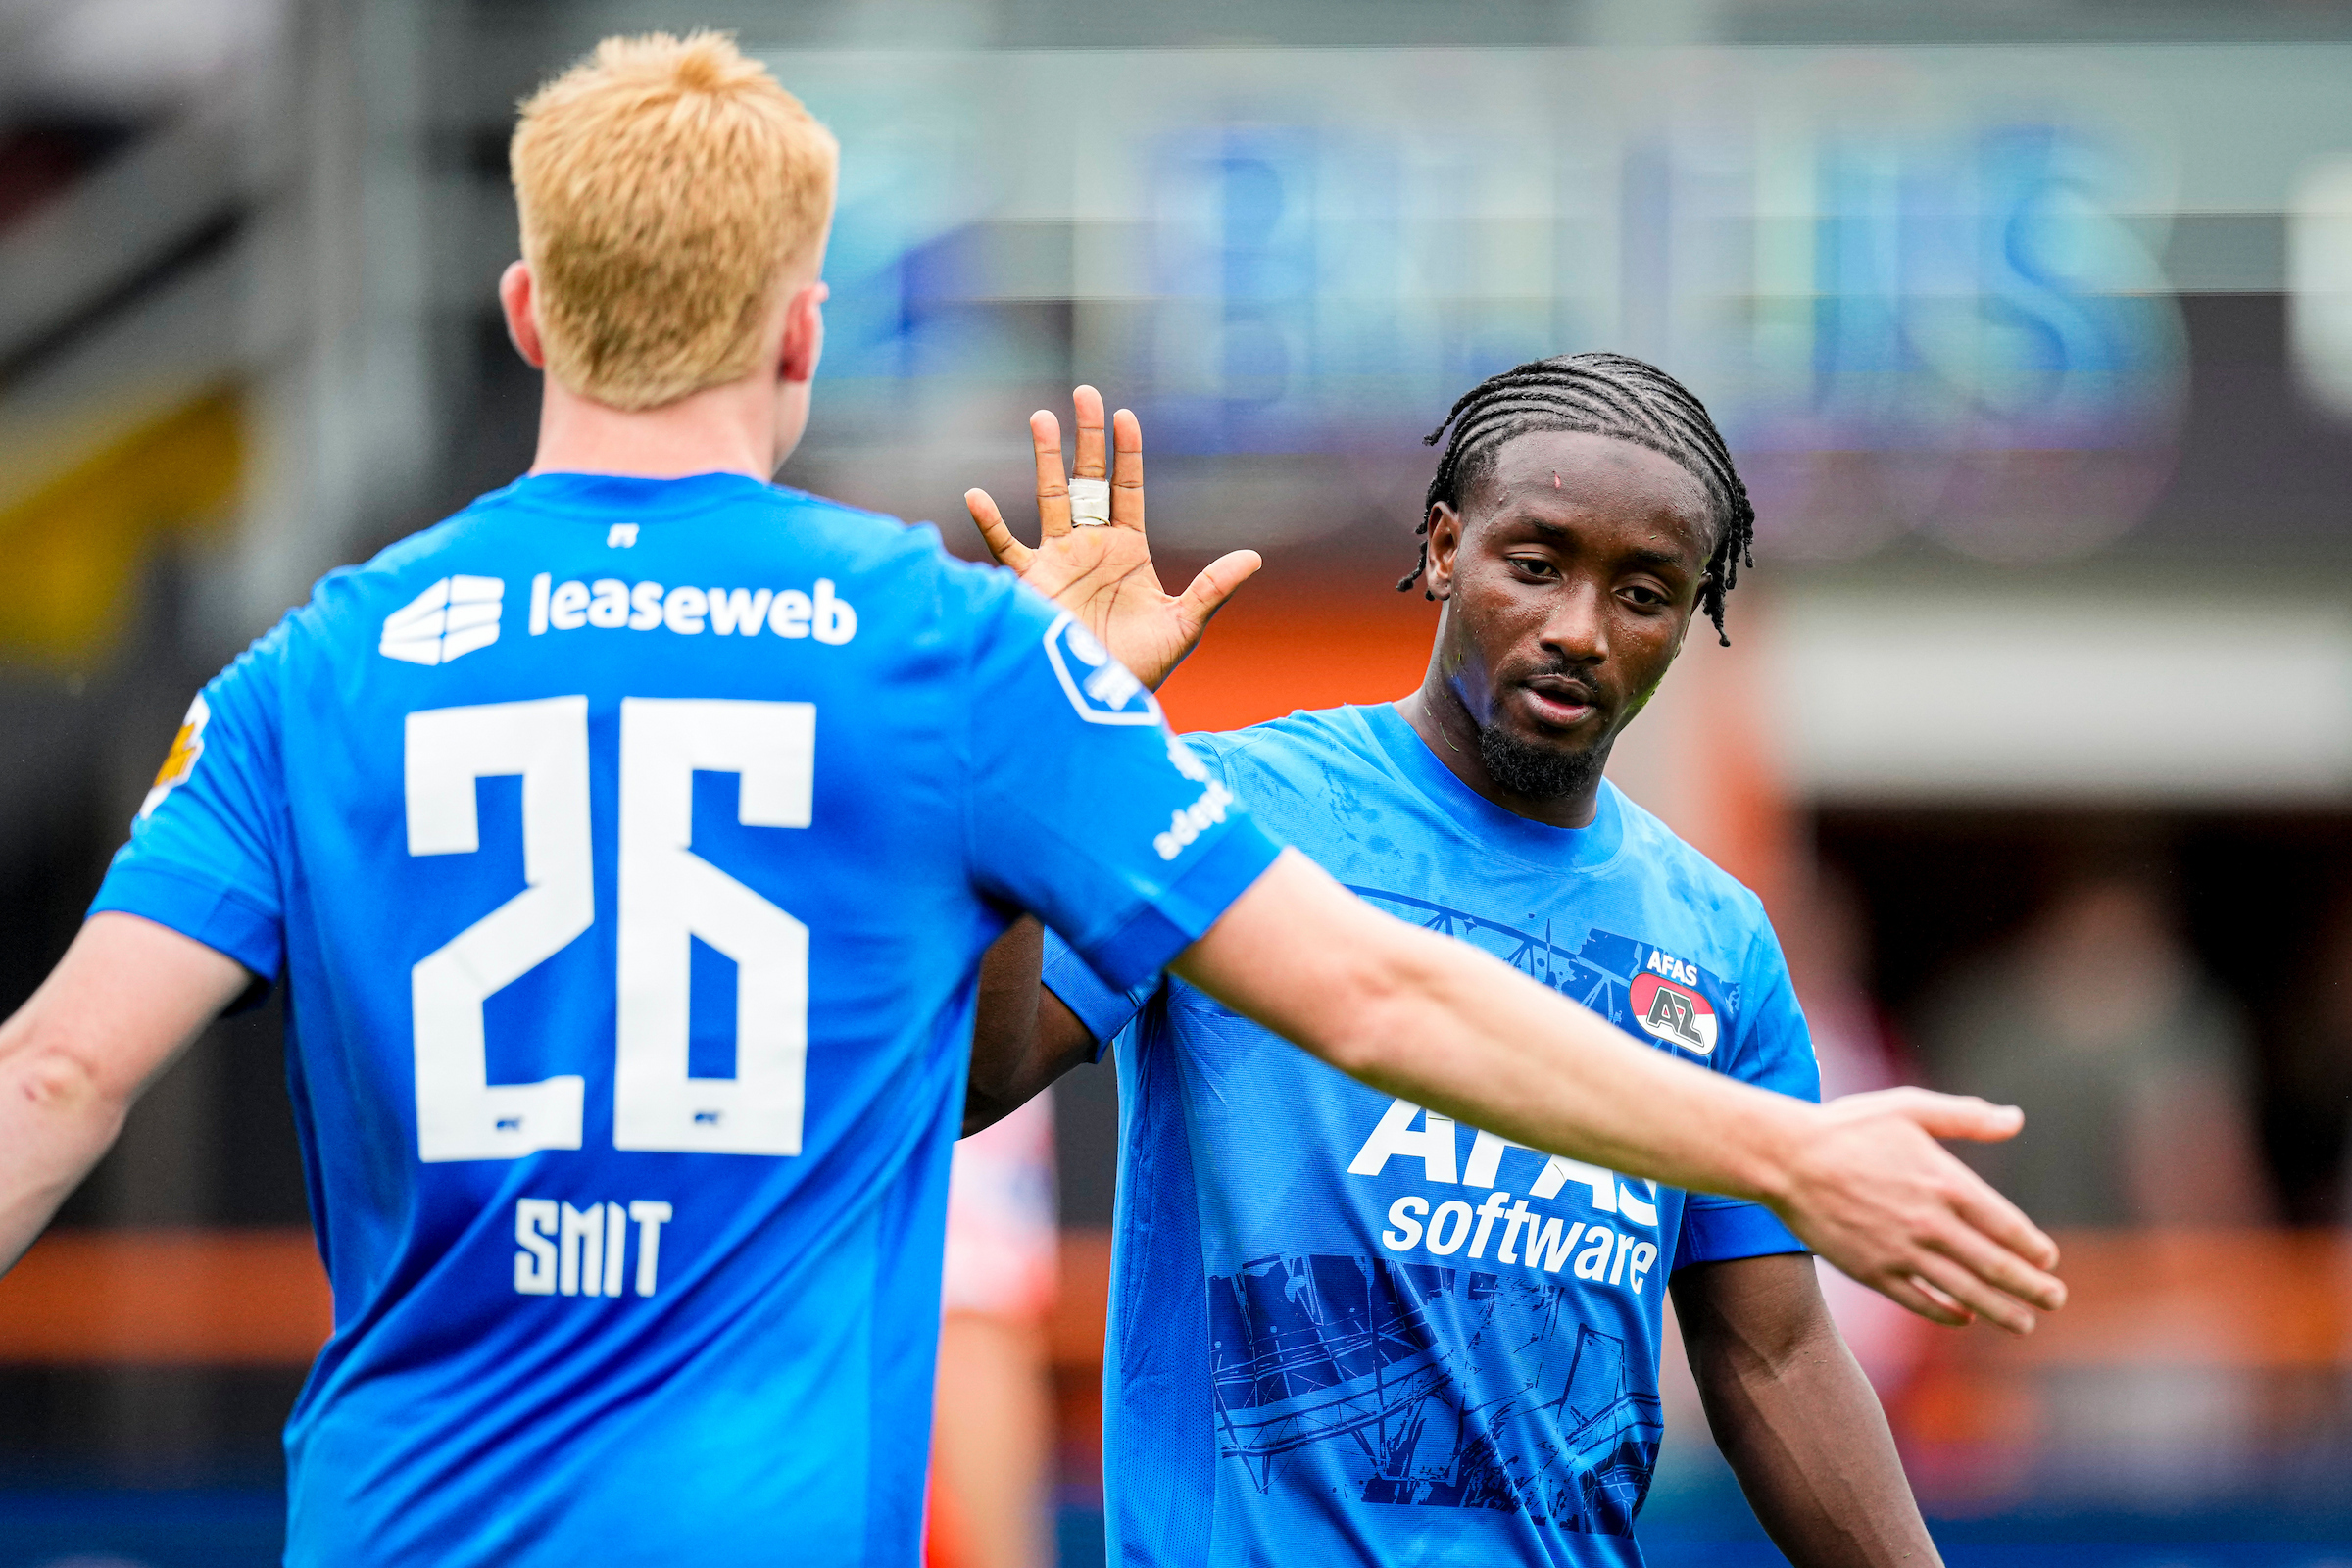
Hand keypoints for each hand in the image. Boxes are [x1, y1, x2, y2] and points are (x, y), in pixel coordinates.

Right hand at [965, 386, 1260, 691]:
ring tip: (1041, 417)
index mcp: (1127, 549)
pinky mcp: (1031, 584)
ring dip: (1046, 460)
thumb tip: (1254, 558)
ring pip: (1050, 498)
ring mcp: (1058, 560)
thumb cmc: (1141, 666)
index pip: (1127, 489)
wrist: (1097, 700)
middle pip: (1089, 480)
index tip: (1124, 416)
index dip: (1126, 453)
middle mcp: (1091, 546)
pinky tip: (975, 495)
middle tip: (1085, 394)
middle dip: (1087, 438)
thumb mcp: (1183, 624)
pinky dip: (990, 524)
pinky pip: (1006, 548)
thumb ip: (1212, 588)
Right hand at [1774, 1088, 2065, 1334]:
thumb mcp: (1908, 1108)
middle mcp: (1931, 1223)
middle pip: (1997, 1267)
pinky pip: (1921, 1301)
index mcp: (1946, 1182)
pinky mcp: (1873, 1272)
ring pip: (1966, 1293)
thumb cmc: (1847, 1128)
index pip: (2008, 1227)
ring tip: (2024, 1324)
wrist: (1785, 1159)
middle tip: (2056, 1299)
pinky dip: (1947, 1314)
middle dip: (2033, 1288)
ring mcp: (1902, 1252)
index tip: (2048, 1259)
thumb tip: (2016, 1119)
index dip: (2034, 1249)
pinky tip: (1963, 1318)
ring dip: (2001, 1312)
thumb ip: (1965, 1117)